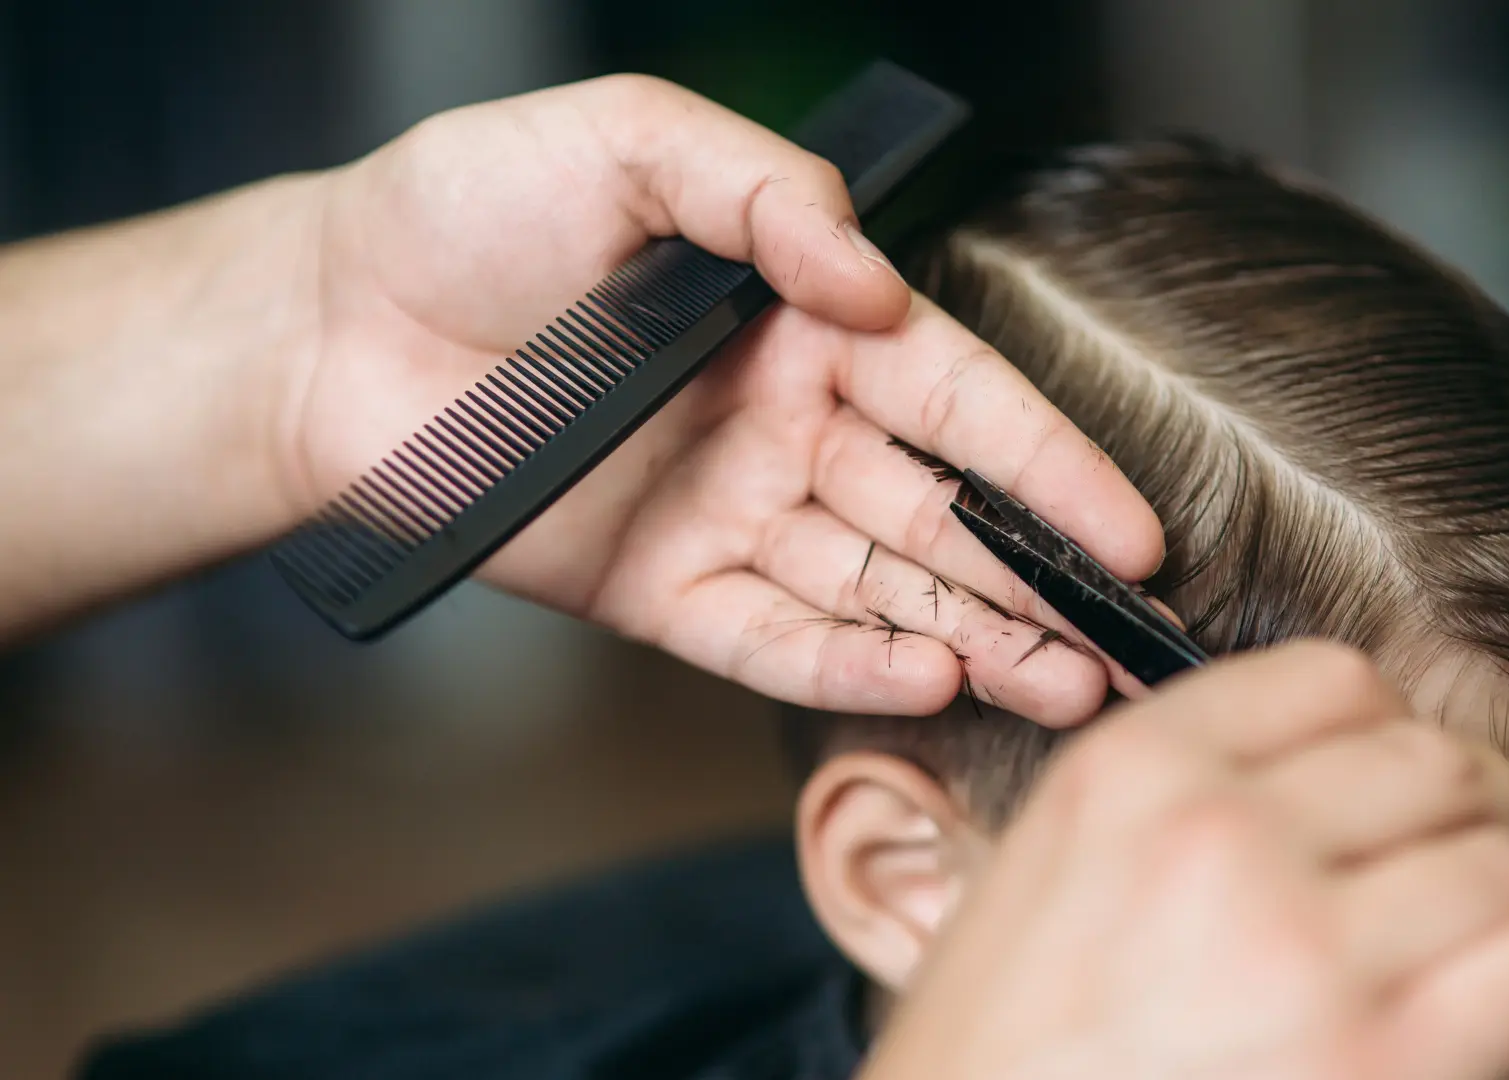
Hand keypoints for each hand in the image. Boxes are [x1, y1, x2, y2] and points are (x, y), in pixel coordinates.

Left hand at [284, 75, 1163, 721]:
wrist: (323, 323)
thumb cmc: (466, 210)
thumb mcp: (628, 142)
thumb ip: (767, 196)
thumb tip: (872, 288)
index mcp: (801, 324)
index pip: (960, 400)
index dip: (1051, 465)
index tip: (1128, 526)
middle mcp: (784, 426)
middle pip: (943, 514)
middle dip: (1042, 576)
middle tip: (1133, 638)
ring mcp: (728, 515)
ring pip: (878, 589)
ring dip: (975, 637)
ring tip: (1068, 681)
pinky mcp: (659, 591)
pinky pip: (770, 637)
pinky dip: (848, 665)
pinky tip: (929, 679)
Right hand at [864, 643, 1508, 1079]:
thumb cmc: (997, 1060)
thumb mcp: (1036, 876)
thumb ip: (1167, 797)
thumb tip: (1323, 777)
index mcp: (1133, 774)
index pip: (1330, 680)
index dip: (1387, 723)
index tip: (1400, 762)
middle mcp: (1225, 836)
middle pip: (1430, 759)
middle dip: (1471, 797)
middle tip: (1481, 831)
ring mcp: (1316, 948)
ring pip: (1503, 851)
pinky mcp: (1400, 1056)